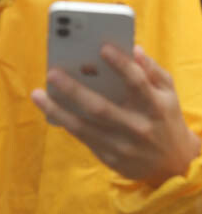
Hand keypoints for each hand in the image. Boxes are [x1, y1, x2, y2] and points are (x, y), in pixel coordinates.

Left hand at [32, 44, 200, 186]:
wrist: (176, 165)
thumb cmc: (165, 118)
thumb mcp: (168, 93)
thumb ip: (151, 70)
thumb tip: (133, 48)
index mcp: (155, 106)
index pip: (137, 82)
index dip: (120, 64)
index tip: (102, 47)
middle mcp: (137, 127)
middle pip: (101, 107)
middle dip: (74, 90)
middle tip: (52, 72)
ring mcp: (122, 145)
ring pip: (84, 127)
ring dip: (57, 110)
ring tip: (36, 94)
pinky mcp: (110, 158)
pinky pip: (83, 138)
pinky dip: (64, 123)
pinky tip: (49, 109)